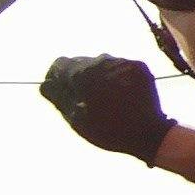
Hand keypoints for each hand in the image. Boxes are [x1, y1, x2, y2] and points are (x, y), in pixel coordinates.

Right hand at [41, 54, 176, 163]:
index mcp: (83, 73)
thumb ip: (58, 97)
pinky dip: (116, 77)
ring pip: (101, 64)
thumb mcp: (76, 119)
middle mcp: (102, 61)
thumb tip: (45, 84)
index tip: (62, 91)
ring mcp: (123, 62)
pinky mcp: (139, 66)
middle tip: (84, 99)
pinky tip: (120, 95)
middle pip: (80, 63)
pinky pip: (119, 67)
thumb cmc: (108, 130)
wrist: (148, 133)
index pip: (60, 64)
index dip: (57, 78)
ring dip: (98, 76)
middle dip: (78, 78)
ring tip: (104, 99)